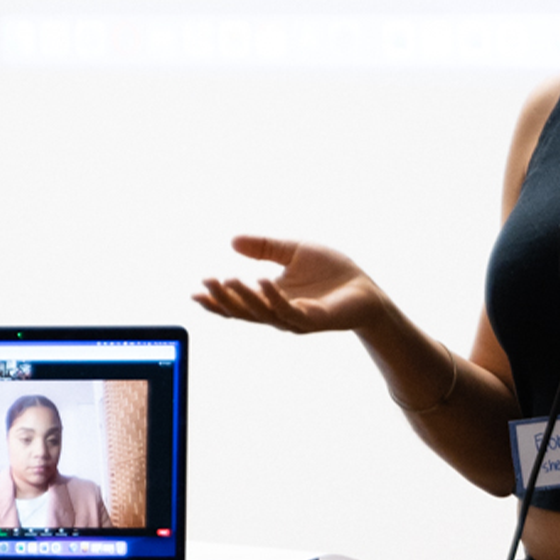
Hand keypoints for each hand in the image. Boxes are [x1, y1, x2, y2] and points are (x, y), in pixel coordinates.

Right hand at [193, 236, 386, 336]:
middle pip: (245, 311)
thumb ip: (264, 247)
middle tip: (204, 284)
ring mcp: (296, 318)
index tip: (195, 293)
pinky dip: (274, 297)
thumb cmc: (331, 272)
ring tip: (226, 280)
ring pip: (263, 312)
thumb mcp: (293, 251)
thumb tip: (232, 240)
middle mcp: (279, 312)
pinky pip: (290, 310)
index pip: (238, 303)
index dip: (217, 300)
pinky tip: (263, 281)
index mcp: (271, 298)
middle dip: (223, 299)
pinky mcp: (314, 319)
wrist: (365, 288)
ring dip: (243, 297)